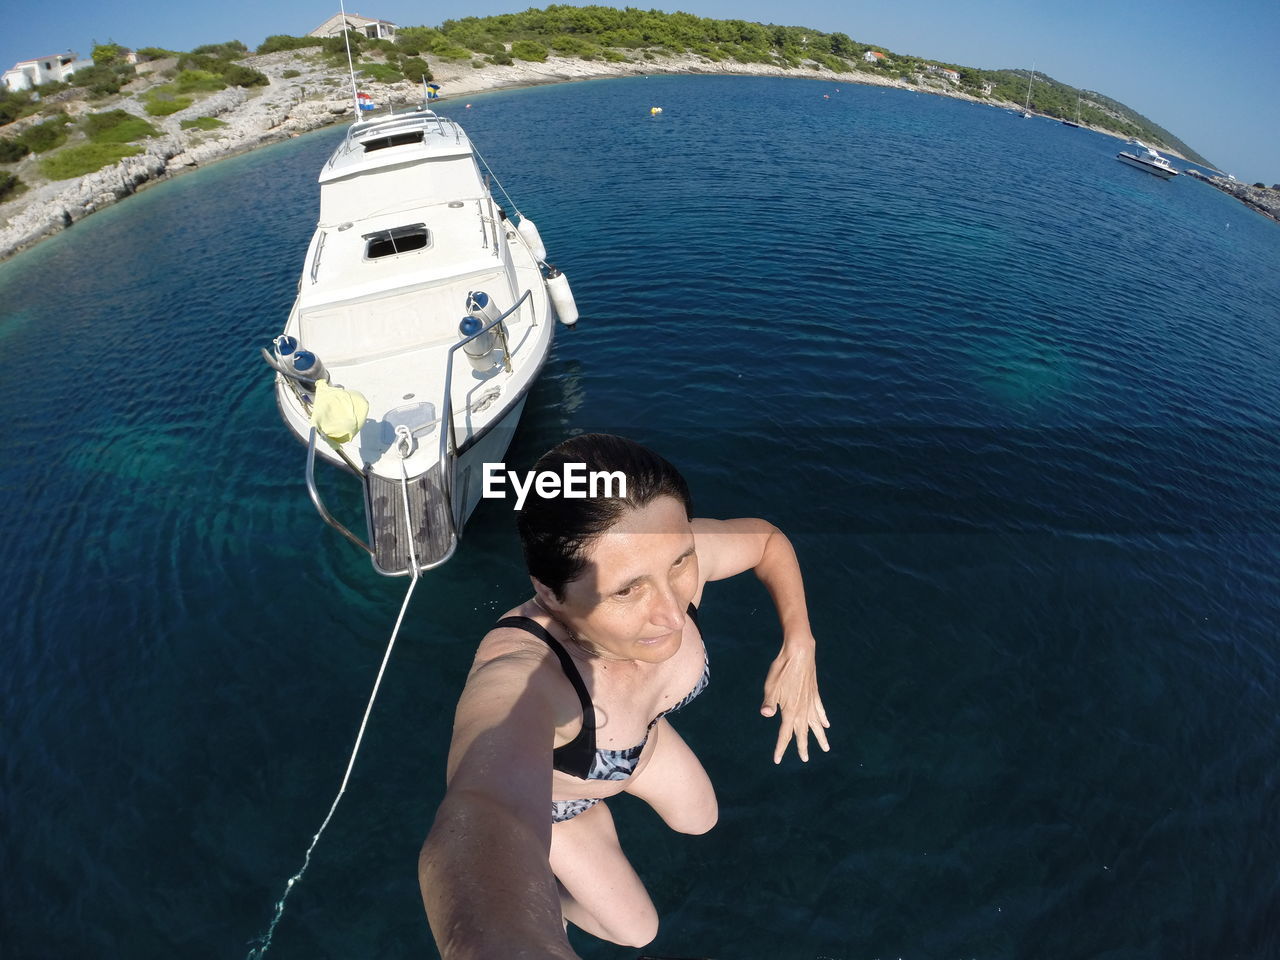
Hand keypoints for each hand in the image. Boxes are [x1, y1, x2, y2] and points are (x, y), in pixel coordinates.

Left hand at [760, 639, 829, 762]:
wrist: (799, 653)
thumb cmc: (781, 669)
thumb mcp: (771, 686)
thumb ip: (769, 702)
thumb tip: (765, 714)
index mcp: (790, 711)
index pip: (785, 734)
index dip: (780, 748)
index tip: (777, 760)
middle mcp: (802, 710)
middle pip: (802, 733)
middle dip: (802, 747)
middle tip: (805, 759)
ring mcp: (810, 703)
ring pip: (816, 725)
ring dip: (820, 737)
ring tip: (825, 749)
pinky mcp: (815, 694)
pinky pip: (820, 710)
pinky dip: (823, 718)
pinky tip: (827, 725)